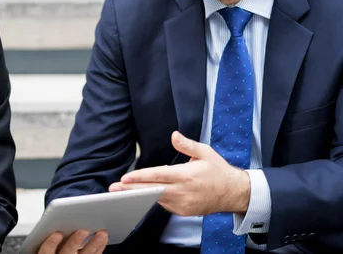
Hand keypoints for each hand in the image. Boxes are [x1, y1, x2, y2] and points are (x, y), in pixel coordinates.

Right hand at [37, 230, 107, 253]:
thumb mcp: (47, 235)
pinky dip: (99, 247)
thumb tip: (61, 213)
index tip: (57, 234)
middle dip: (75, 242)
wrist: (61, 250)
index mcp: (46, 253)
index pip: (45, 251)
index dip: (50, 244)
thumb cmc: (53, 241)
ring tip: (102, 233)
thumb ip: (52, 229)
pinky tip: (103, 237)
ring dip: (93, 244)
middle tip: (84, 230)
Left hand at [109, 131, 250, 215]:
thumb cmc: (217, 170)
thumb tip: (173, 135)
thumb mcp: (205, 152)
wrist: (233, 193)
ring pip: (156, 199)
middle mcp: (183, 192)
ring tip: (122, 191)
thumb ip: (186, 144)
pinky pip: (164, 205)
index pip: (157, 176)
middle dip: (130, 190)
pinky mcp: (183, 211)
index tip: (125, 178)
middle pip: (151, 191)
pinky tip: (144, 194)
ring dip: (139, 195)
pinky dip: (154, 199)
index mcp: (186, 176)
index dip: (139, 178)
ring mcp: (183, 204)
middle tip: (114, 188)